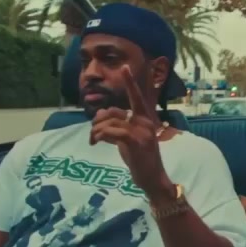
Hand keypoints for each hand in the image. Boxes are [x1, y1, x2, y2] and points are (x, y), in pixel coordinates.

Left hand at [90, 66, 169, 196]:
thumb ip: (117, 125)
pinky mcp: (136, 141)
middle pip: (117, 109)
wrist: (152, 179)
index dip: (130, 82)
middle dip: (100, 118)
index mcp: (145, 119)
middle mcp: (145, 121)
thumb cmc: (140, 159)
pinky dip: (101, 135)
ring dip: (96, 130)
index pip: (137, 97)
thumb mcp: (127, 139)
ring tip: (93, 140)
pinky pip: (113, 131)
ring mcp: (142, 131)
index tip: (125, 67)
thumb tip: (100, 115)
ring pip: (111, 121)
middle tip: (93, 133)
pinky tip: (96, 142)